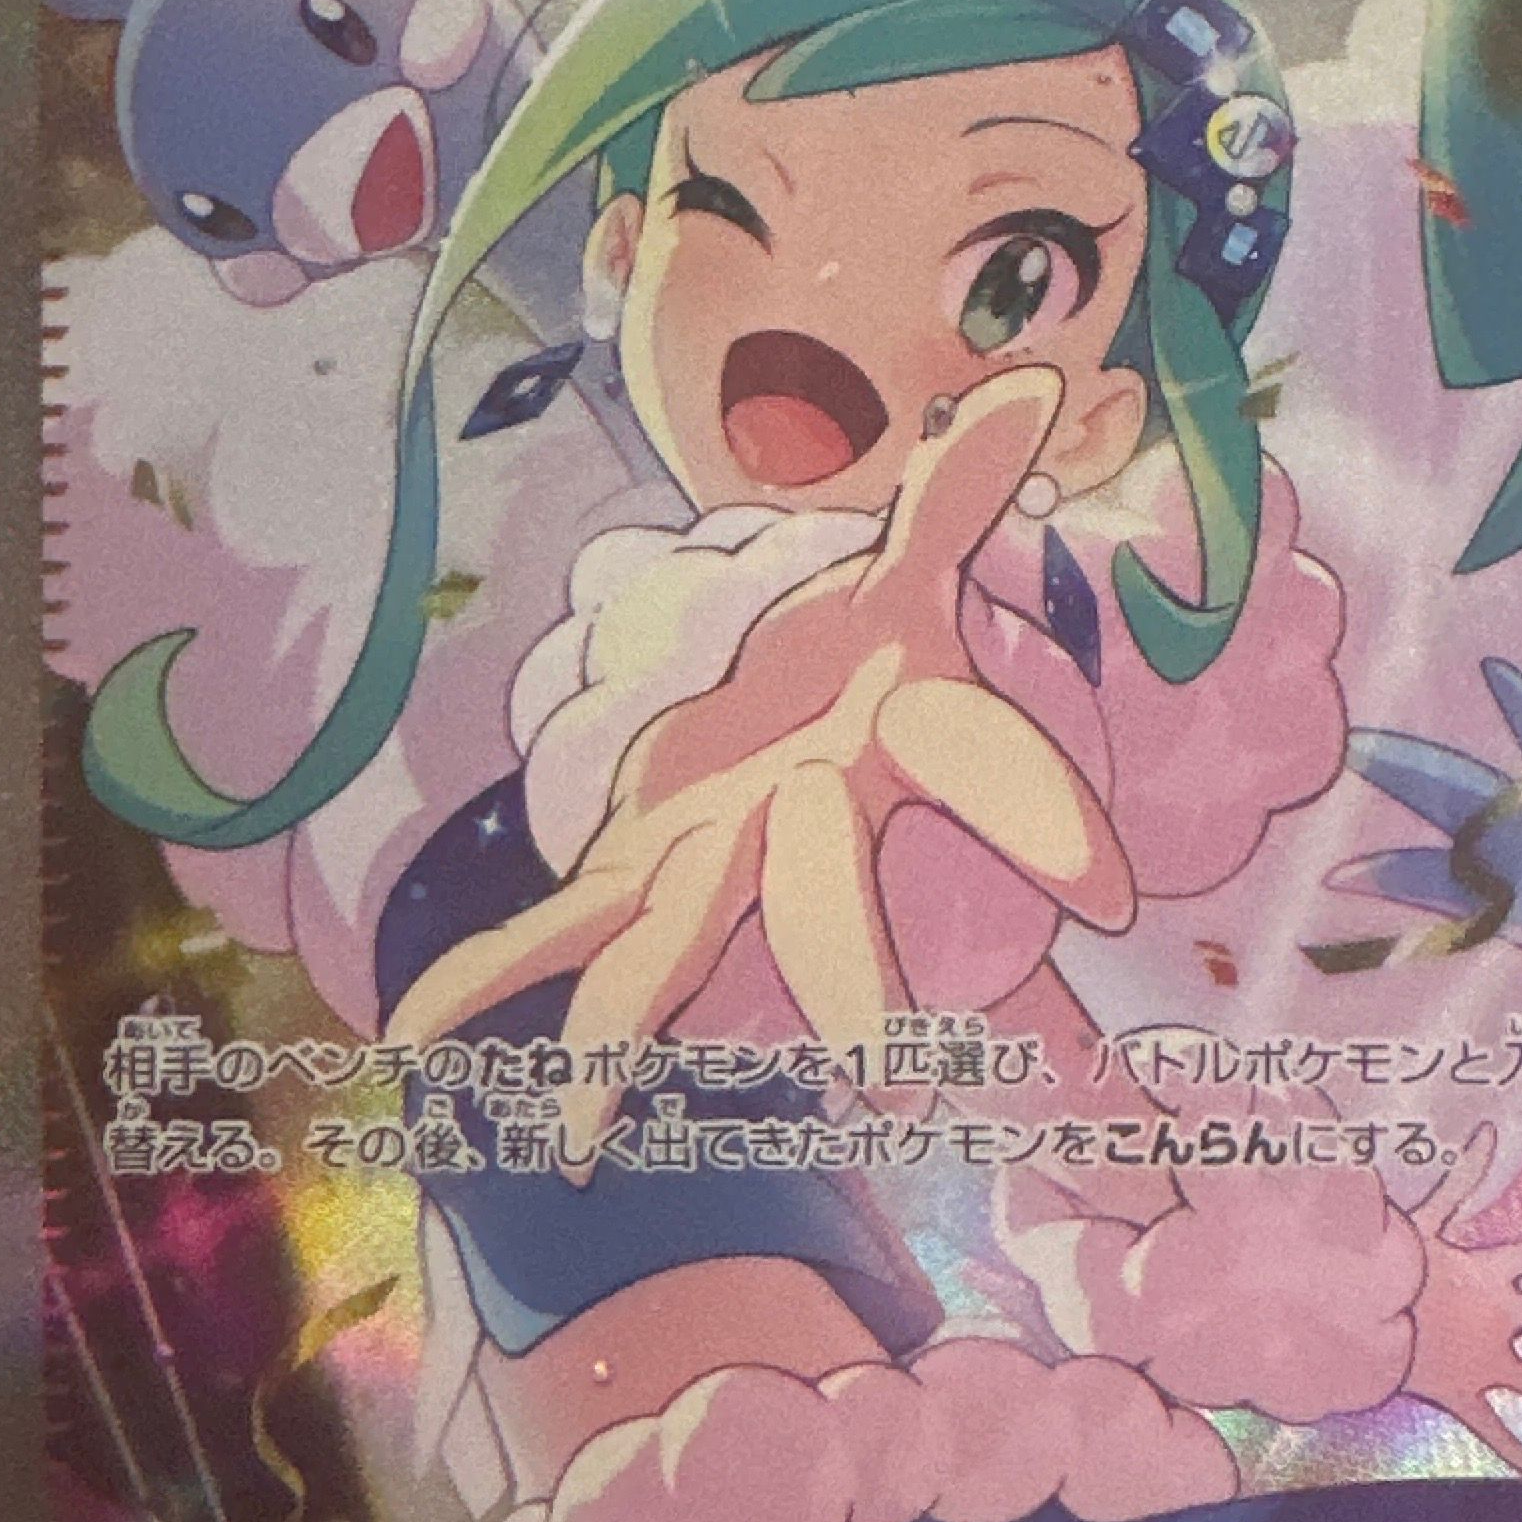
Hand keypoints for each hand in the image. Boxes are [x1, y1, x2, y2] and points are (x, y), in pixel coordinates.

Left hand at [383, 368, 1135, 1161]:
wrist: (799, 730)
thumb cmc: (868, 664)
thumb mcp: (907, 572)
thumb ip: (955, 492)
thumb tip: (1025, 384)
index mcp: (894, 741)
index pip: (984, 773)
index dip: (1043, 825)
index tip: (1109, 898)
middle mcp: (807, 822)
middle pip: (828, 903)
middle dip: (852, 975)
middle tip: (890, 1070)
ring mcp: (713, 860)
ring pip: (672, 956)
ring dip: (624, 1039)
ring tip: (584, 1137)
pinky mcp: (634, 866)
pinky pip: (556, 927)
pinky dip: (481, 969)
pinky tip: (412, 1025)